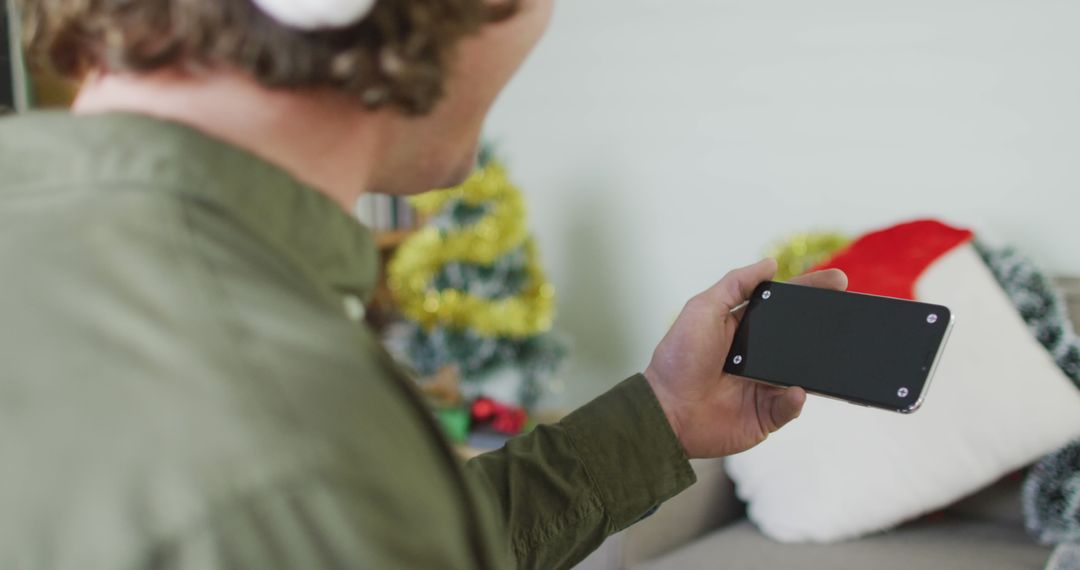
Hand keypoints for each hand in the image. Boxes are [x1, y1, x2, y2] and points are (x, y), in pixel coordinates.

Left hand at [644, 259, 847, 458]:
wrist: (667, 410)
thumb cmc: (678, 359)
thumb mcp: (702, 309)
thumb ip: (735, 284)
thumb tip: (770, 263)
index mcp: (744, 328)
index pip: (784, 305)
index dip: (809, 292)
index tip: (838, 280)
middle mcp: (758, 356)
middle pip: (799, 338)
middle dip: (822, 329)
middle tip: (845, 317)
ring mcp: (764, 386)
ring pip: (802, 372)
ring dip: (813, 365)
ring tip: (823, 356)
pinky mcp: (766, 415)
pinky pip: (792, 406)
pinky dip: (795, 399)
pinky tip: (793, 390)